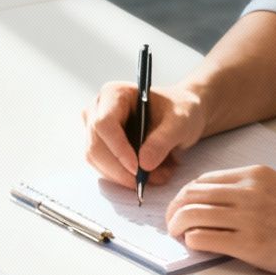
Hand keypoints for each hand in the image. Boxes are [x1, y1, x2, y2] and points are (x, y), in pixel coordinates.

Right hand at [83, 82, 204, 185]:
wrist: (179, 116)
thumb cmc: (180, 110)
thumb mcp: (180, 121)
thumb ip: (163, 140)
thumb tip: (144, 164)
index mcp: (114, 94)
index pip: (104, 124)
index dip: (118, 148)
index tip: (138, 169)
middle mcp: (97, 111)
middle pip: (96, 147)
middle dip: (122, 170)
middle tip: (152, 180)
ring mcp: (94, 130)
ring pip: (98, 162)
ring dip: (125, 176)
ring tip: (159, 176)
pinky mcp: (100, 148)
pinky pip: (104, 168)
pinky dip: (126, 177)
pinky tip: (150, 175)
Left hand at [164, 165, 275, 274]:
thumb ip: (251, 192)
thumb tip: (219, 206)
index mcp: (255, 175)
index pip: (203, 180)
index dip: (185, 195)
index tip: (180, 207)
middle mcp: (247, 192)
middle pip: (191, 195)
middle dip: (173, 210)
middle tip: (171, 224)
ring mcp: (248, 218)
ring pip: (191, 215)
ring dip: (177, 227)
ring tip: (178, 236)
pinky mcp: (250, 245)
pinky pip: (204, 238)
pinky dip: (192, 242)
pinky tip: (194, 246)